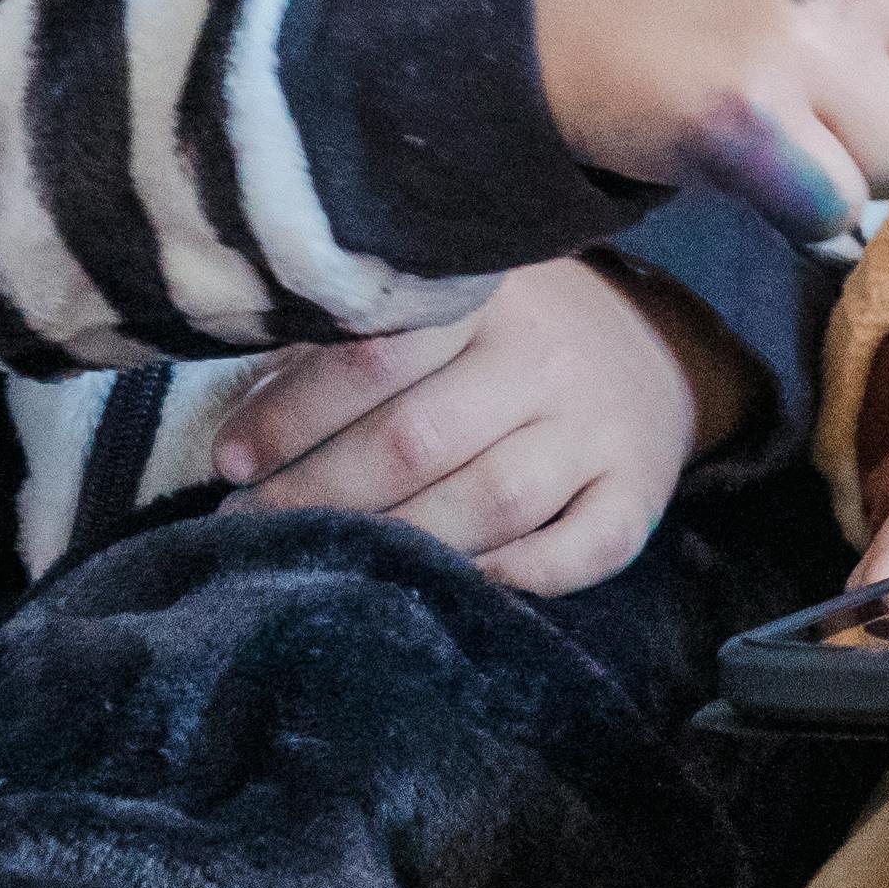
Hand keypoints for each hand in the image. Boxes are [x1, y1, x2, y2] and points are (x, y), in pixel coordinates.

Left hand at [213, 255, 727, 594]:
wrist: (660, 351)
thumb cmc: (513, 333)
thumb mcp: (449, 304)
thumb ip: (359, 342)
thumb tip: (243, 403)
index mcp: (489, 298)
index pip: (378, 353)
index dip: (293, 414)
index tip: (228, 462)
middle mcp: (547, 359)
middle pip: (420, 441)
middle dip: (319, 494)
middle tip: (247, 527)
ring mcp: (597, 430)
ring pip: (493, 503)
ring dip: (401, 544)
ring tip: (327, 567)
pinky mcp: (639, 492)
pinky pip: (585, 550)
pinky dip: (522, 577)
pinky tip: (460, 589)